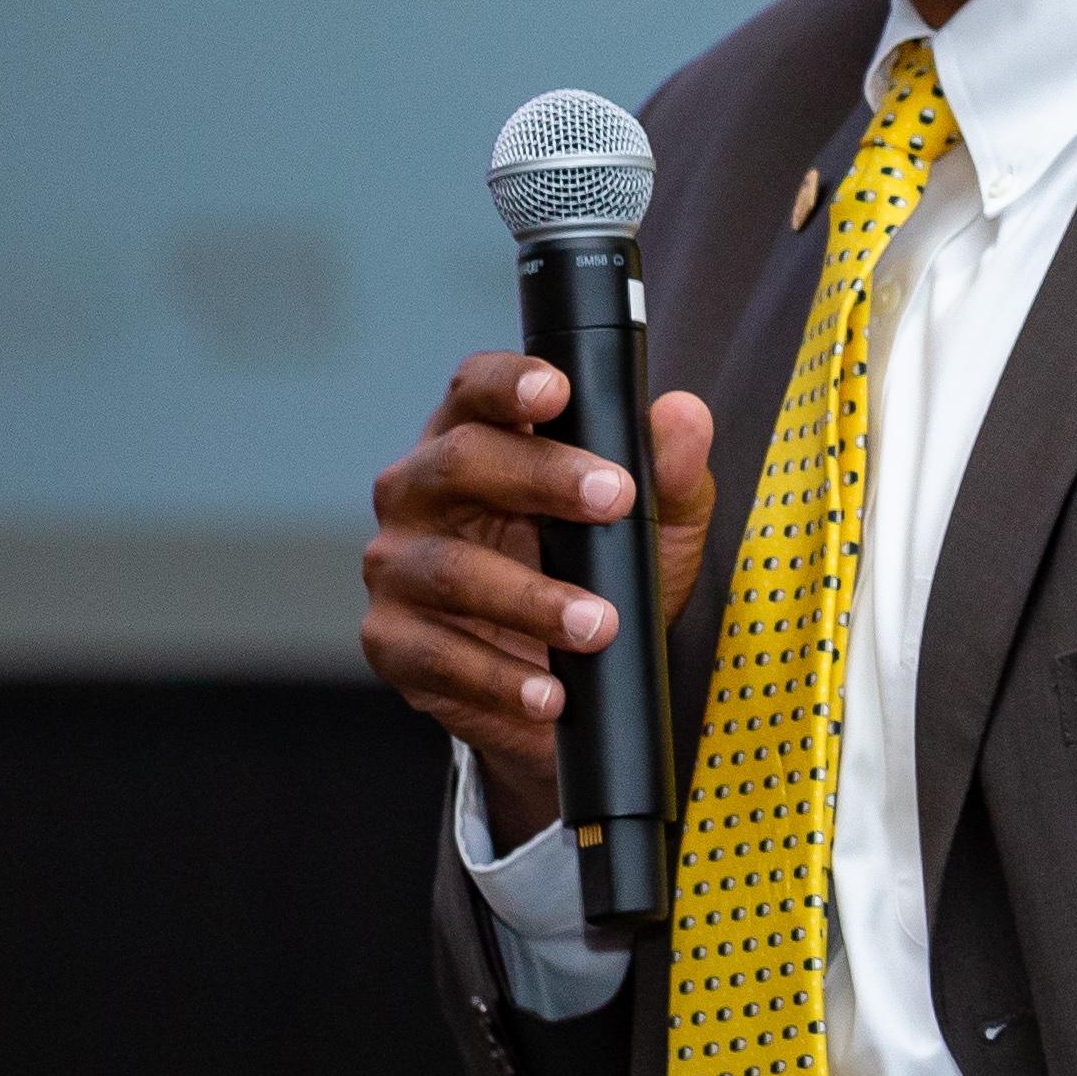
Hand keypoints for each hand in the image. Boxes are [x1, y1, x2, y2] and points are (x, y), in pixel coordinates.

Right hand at [360, 353, 717, 852]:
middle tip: (614, 501)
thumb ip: (671, 470)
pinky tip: (549, 691)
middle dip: (541, 478)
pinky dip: (499, 678)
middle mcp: (419, 492)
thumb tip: (684, 416)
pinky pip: (436, 656)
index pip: (475, 389)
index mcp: (474, 438)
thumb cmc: (603, 573)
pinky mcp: (392, 641)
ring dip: (530, 598)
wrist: (573, 682)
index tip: (557, 393)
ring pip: (449, 569)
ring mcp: (396, 567)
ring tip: (600, 624)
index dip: (509, 383)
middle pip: (460, 462)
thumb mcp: (657, 523)